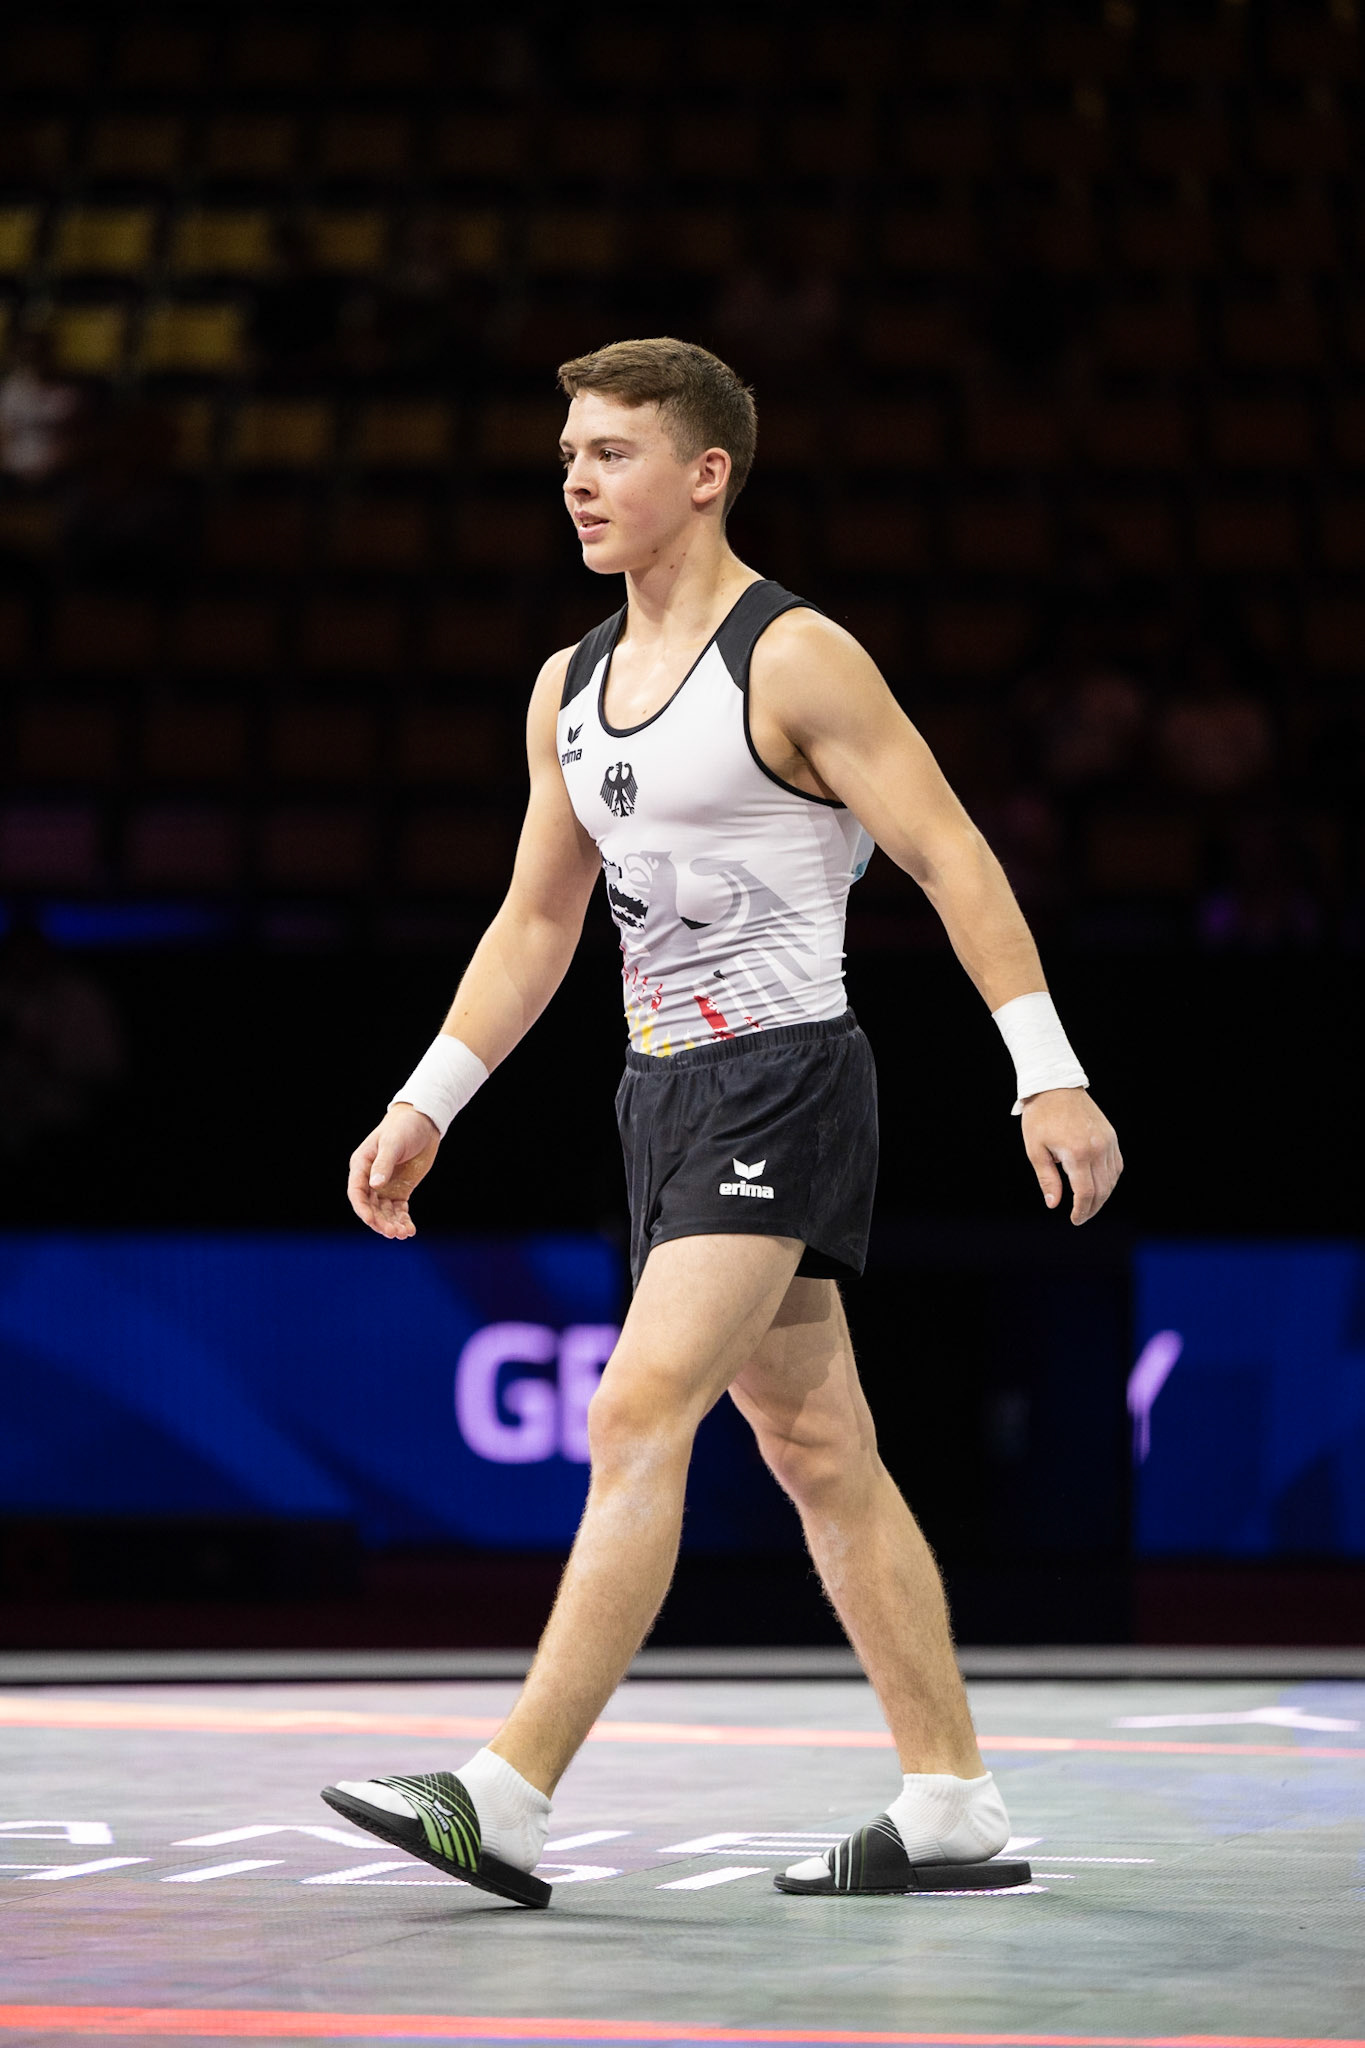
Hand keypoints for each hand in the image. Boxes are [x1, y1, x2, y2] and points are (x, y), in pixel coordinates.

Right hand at [347, 1106, 440, 1239]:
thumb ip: (383, 1164)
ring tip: (404, 1234)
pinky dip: (403, 1220)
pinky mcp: (400, 1189)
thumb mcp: (393, 1144)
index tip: (372, 1222)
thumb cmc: (403, 1128)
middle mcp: (370, 1178)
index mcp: (361, 1165)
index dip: (363, 1209)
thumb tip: (374, 1185)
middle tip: (393, 1233)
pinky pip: (398, 1209)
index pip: (357, 1192)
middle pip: (370, 1206)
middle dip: (380, 1221)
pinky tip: (409, 1230)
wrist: (423, 1122)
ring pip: (384, 1211)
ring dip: (392, 1224)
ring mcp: (385, 1185)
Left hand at [1021, 1089, 1121, 1225]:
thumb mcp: (1035, 1150)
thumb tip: (1054, 1204)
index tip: (1075, 1220)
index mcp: (1077, 1153)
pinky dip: (1110, 1179)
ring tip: (1089, 1204)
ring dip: (1103, 1196)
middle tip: (1081, 1217)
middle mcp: (1097, 1148)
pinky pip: (1117, 1165)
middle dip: (1092, 1208)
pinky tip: (1100, 1186)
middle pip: (1102, 1189)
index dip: (1082, 1210)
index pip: (1085, 1192)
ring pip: (1112, 1179)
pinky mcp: (1111, 1136)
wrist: (1055, 1086)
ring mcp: (1108, 1141)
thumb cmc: (1040, 1118)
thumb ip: (1047, 1179)